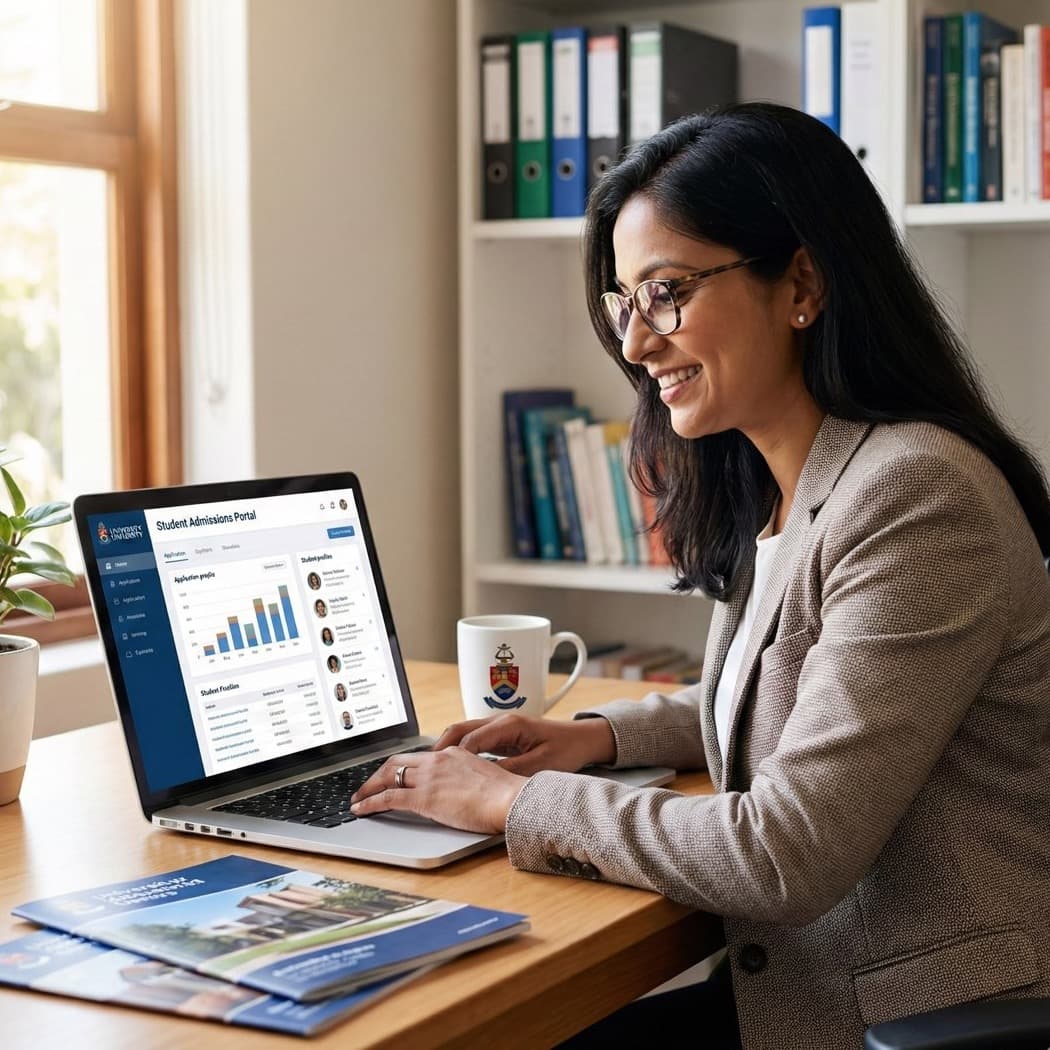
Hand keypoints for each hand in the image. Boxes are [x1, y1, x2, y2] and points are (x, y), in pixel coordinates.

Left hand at [349, 747, 526, 832]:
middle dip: (378, 774)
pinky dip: (370, 802)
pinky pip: (388, 797)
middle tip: (367, 785)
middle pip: (397, 761)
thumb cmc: (506, 795)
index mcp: (453, 753)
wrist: (511, 799)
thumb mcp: (484, 779)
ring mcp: (429, 778)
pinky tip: (361, 810)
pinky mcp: (424, 798)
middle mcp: (438, 760)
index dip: (401, 766)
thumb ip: (467, 780)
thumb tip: (462, 792)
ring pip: (388, 776)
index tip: (393, 775)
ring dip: (368, 787)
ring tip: (358, 799)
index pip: (419, 757)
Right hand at [432, 713, 615, 775]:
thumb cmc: (566, 750)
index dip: (454, 757)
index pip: (471, 739)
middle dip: (439, 748)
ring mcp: (499, 727)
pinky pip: (472, 739)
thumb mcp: (540, 765)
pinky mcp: (501, 735)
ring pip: (463, 733)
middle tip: (422, 767)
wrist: (584, 739)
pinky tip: (451, 766)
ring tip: (430, 767)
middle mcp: (500, 721)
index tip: (439, 773)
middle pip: (459, 729)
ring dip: (446, 748)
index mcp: (509, 725)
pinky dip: (458, 750)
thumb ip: (511, 771)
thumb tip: (484, 780)